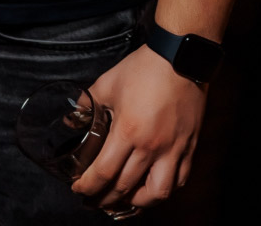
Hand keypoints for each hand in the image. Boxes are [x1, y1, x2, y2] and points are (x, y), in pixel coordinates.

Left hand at [71, 46, 204, 210]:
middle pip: (126, 188)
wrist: (180, 58)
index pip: (104, 172)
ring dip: (138, 203)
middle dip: (105, 200)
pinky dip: (165, 190)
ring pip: (157, 193)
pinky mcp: (189, 146)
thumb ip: (87, 105)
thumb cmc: (143, 69)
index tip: (78, 189)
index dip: (88, 186)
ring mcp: (173, 149)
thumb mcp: (107, 84)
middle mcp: (151, 146)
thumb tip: (71, 120)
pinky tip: (153, 189)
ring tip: (124, 202)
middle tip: (94, 202)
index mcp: (128, 131)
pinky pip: (180, 179)